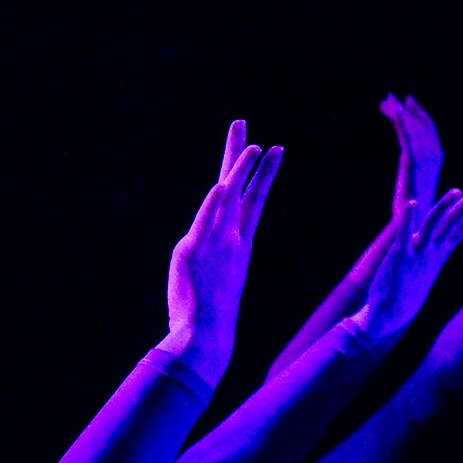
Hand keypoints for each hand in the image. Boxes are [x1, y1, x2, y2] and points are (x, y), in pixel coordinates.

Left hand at [159, 120, 281, 372]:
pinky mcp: (193, 251)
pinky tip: (221, 185)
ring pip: (228, 198)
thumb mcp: (218, 277)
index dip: (261, 173)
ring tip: (249, 143)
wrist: (207, 337)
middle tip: (246, 126)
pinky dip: (213, 204)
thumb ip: (215, 255)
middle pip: (243, 189)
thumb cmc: (210, 314)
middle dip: (248, 158)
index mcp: (240, 244)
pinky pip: (205, 222)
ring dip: (238, 171)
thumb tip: (205, 247)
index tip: (270, 149)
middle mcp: (232, 239)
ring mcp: (215, 244)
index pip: (252, 200)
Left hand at [344, 179, 462, 350]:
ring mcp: (418, 255)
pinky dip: (408, 219)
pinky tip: (412, 203)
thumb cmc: (404, 293)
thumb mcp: (423, 268)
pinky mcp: (399, 259)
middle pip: (456, 223)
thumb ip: (429, 251)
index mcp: (439, 253)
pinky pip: (404, 235)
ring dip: (446, 207)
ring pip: (435, 225)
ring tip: (457, 191)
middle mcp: (432, 252)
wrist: (388, 317)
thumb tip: (434, 238)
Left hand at [380, 91, 444, 221]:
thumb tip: (409, 161)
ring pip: (412, 128)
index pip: (429, 129)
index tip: (407, 102)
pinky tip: (391, 112)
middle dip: (406, 109)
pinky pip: (406, 137)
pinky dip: (400, 122)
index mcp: (436, 159)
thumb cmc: (411, 209)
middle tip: (390, 98)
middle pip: (421, 124)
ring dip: (398, 112)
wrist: (410, 224)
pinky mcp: (411, 163)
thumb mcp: (414, 182)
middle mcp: (433, 156)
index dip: (418, 114)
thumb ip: (414, 168)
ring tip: (385, 102)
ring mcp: (424, 159)